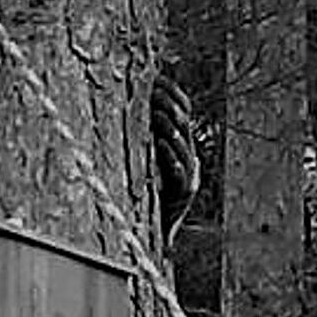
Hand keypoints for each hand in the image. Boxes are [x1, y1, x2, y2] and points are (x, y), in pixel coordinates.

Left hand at [153, 76, 198, 237]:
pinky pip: (178, 170)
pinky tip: (160, 142)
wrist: (155, 237)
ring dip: (169, 127)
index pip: (182, 112)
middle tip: (154, 90)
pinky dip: (170, 155)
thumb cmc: (145, 199)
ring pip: (182, 145)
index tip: (157, 78)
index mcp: (180, 148)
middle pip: (182, 124)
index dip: (172, 94)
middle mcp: (188, 159)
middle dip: (170, 105)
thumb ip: (142, 142)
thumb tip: (128, 110)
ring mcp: (187, 175)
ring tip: (157, 111)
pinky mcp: (183, 193)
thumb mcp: (144, 165)